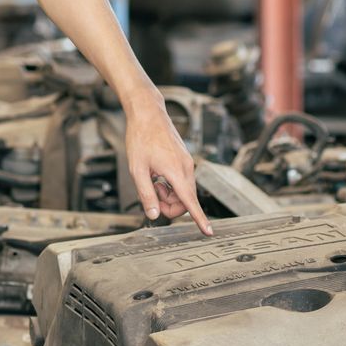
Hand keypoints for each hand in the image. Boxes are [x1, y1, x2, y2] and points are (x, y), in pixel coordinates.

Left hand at [125, 96, 210, 234]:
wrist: (148, 114)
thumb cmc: (141, 138)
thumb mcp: (137, 170)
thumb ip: (146, 194)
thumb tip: (154, 215)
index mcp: (176, 171)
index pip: (190, 201)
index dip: (199, 219)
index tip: (208, 232)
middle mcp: (187, 168)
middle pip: (186, 200)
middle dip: (168, 205)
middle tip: (150, 193)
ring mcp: (187, 163)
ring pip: (183, 192)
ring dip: (168, 194)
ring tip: (151, 179)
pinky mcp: (184, 160)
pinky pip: (181, 182)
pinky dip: (170, 185)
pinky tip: (157, 174)